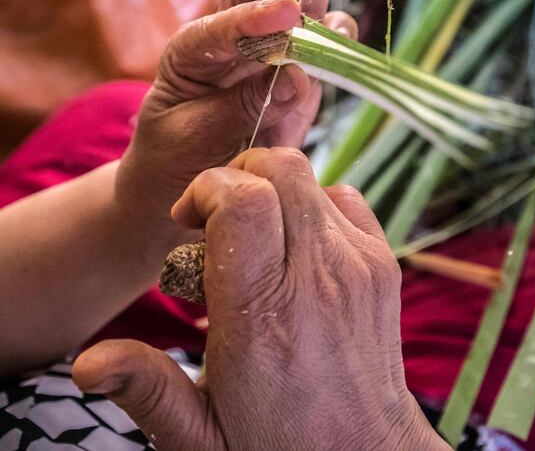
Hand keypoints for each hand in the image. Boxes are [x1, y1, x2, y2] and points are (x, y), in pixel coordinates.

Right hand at [73, 148, 447, 450]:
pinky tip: (296, 249)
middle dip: (238, 176)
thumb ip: (148, 389)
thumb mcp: (200, 433)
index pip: (242, 200)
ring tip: (256, 241)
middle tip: (217, 223)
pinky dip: (314, 206)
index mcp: (262, 314)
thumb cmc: (277, 441)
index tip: (188, 223)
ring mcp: (360, 265)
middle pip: (280, 170)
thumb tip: (90, 363)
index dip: (207, 189)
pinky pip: (345, 199)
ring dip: (274, 193)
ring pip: (312, 179)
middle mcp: (317, 279)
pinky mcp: (384, 264)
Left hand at [116, 0, 357, 233]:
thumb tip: (298, 78)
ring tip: (327, 48)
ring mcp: (274, 51)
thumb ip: (242, 108)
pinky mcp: (303, 71)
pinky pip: (330, 42)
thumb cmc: (176, 159)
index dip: (258, 12)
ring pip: (307, 1)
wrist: (188, 186)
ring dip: (322, 18)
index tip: (288, 15)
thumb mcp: (196, 138)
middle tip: (307, 24)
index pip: (227, 9)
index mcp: (197, 46)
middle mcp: (236, 37)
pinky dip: (341, 45)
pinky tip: (340, 63)